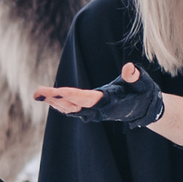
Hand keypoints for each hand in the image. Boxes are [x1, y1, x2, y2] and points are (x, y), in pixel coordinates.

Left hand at [34, 62, 165, 124]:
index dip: (72, 96)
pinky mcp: (91, 112)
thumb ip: (136, 76)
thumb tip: (129, 68)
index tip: (57, 91)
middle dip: (55, 99)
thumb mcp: (143, 83)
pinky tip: (49, 99)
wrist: (145, 109)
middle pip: (73, 106)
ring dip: (53, 102)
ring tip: (38, 94)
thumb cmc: (143, 93)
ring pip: (70, 110)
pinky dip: (60, 105)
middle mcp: (99, 111)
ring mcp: (94, 113)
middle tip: (37, 93)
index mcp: (110, 103)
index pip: (88, 99)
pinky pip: (73, 111)